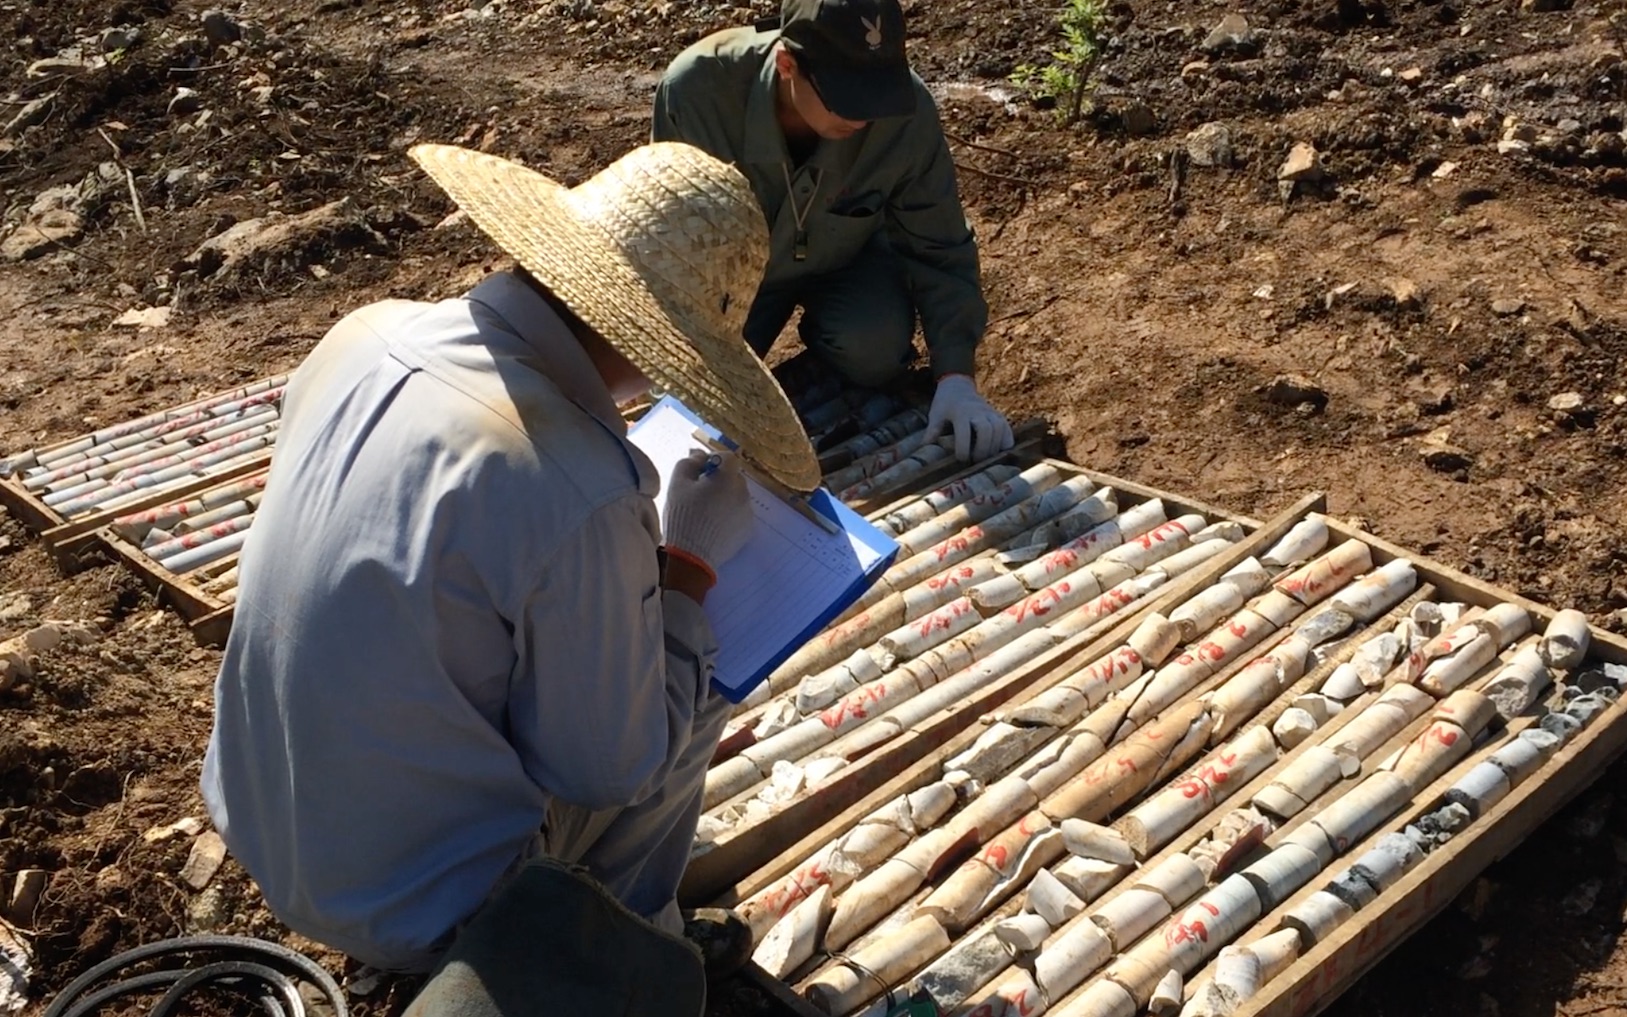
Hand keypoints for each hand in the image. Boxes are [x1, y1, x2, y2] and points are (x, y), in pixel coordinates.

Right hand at [662, 449, 752, 581]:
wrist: (692, 555)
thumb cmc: (683, 515)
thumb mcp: (677, 483)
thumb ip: (689, 462)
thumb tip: (699, 455)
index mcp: (727, 478)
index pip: (728, 458)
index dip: (713, 460)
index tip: (699, 472)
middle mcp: (743, 493)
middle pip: (734, 477)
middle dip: (719, 480)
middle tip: (700, 493)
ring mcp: (748, 512)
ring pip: (737, 496)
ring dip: (725, 497)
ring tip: (706, 512)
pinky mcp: (748, 530)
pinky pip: (739, 513)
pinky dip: (730, 514)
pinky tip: (714, 525)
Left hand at [923, 374, 1014, 461]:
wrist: (958, 386)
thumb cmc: (945, 403)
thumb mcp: (936, 415)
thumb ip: (932, 432)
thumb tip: (923, 450)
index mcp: (960, 412)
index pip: (964, 432)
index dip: (963, 449)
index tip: (960, 459)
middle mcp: (978, 411)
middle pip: (986, 431)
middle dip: (982, 449)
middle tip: (975, 461)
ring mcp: (990, 412)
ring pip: (999, 430)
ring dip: (994, 447)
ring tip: (985, 458)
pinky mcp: (998, 415)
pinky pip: (1007, 429)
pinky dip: (1005, 442)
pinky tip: (998, 451)